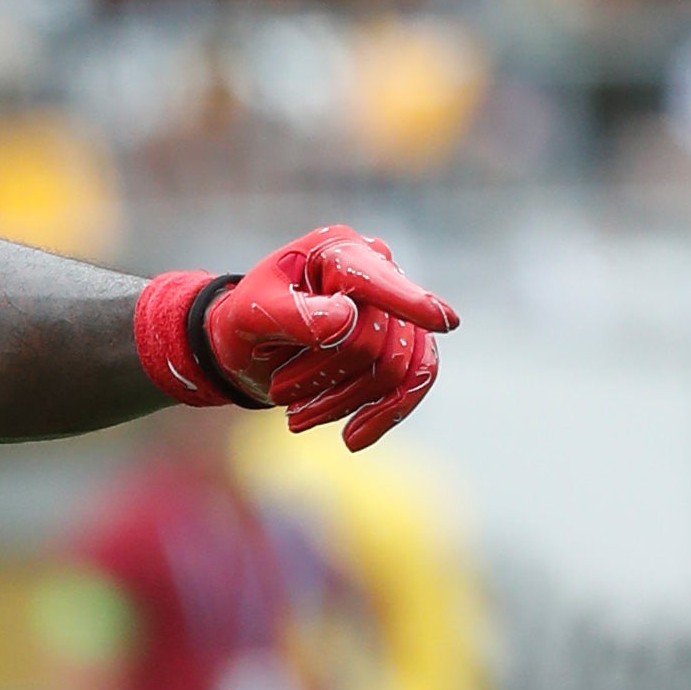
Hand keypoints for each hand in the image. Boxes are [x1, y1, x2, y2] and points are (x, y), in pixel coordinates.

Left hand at [205, 226, 455, 449]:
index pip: (376, 280)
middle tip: (278, 393)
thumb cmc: (246, 321)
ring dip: (346, 401)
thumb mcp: (250, 315)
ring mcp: (393, 309)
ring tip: (297, 417)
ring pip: (396, 369)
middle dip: (328, 378)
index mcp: (336, 251)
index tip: (444, 322)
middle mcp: (376, 271)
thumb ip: (292, 314)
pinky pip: (412, 383)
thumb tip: (346, 318)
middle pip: (378, 341)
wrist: (248, 346)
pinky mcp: (401, 344)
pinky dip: (384, 414)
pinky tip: (352, 439)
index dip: (408, 302)